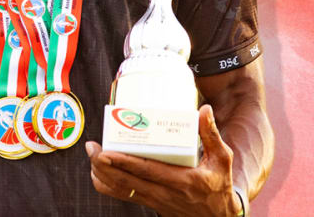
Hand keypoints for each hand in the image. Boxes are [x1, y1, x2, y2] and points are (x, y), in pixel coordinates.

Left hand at [88, 105, 242, 215]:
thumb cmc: (219, 184)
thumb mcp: (222, 159)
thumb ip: (211, 134)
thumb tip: (204, 109)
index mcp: (182, 180)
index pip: (147, 171)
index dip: (125, 162)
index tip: (106, 151)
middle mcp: (166, 192)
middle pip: (127, 181)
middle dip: (105, 165)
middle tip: (91, 148)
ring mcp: (156, 200)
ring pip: (122, 190)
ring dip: (103, 175)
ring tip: (91, 156)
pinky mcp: (151, 204)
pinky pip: (125, 196)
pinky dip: (108, 186)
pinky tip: (98, 174)